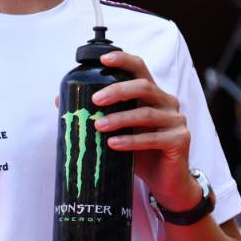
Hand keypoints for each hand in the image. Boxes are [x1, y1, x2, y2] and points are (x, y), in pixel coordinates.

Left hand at [89, 50, 200, 210]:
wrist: (165, 181)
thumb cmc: (140, 152)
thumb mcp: (117, 131)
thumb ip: (98, 114)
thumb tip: (60, 101)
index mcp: (152, 94)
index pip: (140, 69)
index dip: (123, 60)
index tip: (102, 59)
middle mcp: (167, 102)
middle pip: (143, 87)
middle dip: (117, 91)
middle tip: (94, 100)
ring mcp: (176, 120)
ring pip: (146, 113)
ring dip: (119, 118)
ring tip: (98, 125)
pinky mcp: (180, 140)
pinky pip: (153, 138)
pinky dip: (131, 141)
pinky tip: (114, 144)